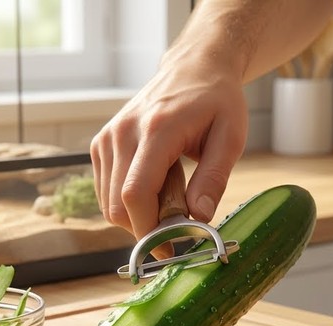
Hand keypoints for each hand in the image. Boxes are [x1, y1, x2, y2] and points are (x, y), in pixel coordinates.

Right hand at [90, 56, 247, 243]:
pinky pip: (106, 192)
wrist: (194, 67)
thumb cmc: (217, 101)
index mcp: (156, 129)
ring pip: (108, 204)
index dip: (148, 231)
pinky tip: (156, 185)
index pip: (135, 193)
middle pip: (118, 206)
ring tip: (172, 193)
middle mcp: (123, 133)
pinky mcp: (101, 144)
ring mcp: (107, 138)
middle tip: (180, 223)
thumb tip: (199, 218)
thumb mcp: (231, 137)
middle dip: (146, 228)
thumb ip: (214, 178)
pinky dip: (129, 202)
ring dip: (139, 215)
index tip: (170, 251)